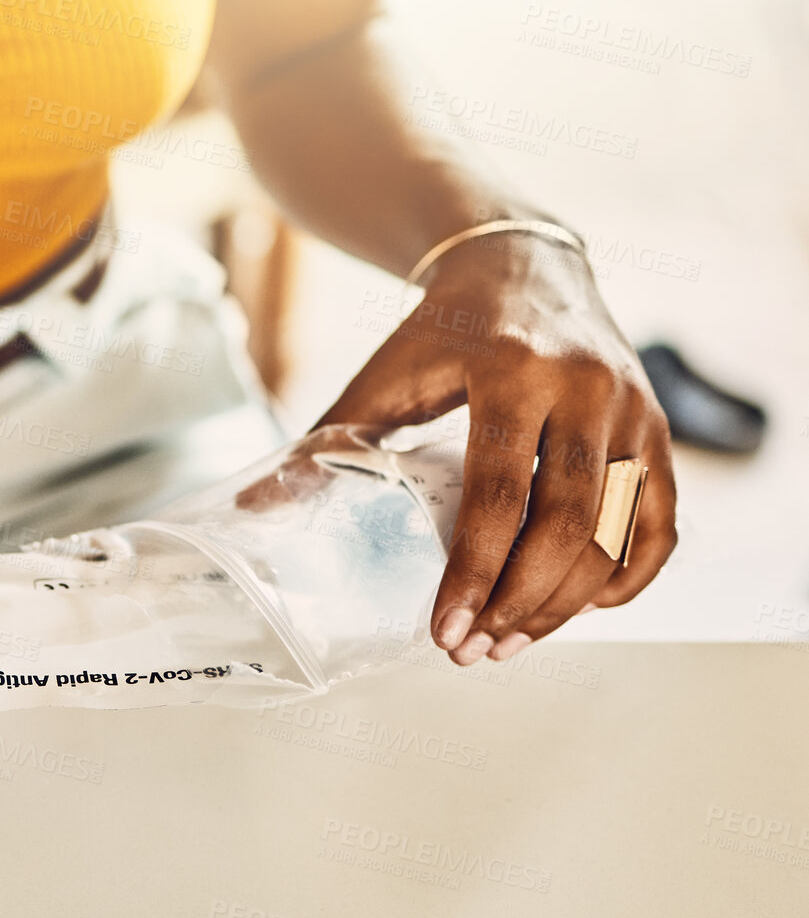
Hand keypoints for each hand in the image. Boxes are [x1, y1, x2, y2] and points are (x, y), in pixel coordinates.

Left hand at [315, 232, 677, 664]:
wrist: (519, 266)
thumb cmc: (440, 331)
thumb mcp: (384, 375)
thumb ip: (327, 441)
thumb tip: (257, 511)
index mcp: (509, 369)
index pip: (499, 492)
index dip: (473, 571)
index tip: (445, 631)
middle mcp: (583, 386)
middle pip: (568, 521)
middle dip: (520, 601)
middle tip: (475, 651)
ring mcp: (632, 406)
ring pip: (618, 529)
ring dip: (567, 602)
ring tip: (511, 642)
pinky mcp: (657, 425)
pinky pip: (660, 519)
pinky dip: (629, 575)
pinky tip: (582, 609)